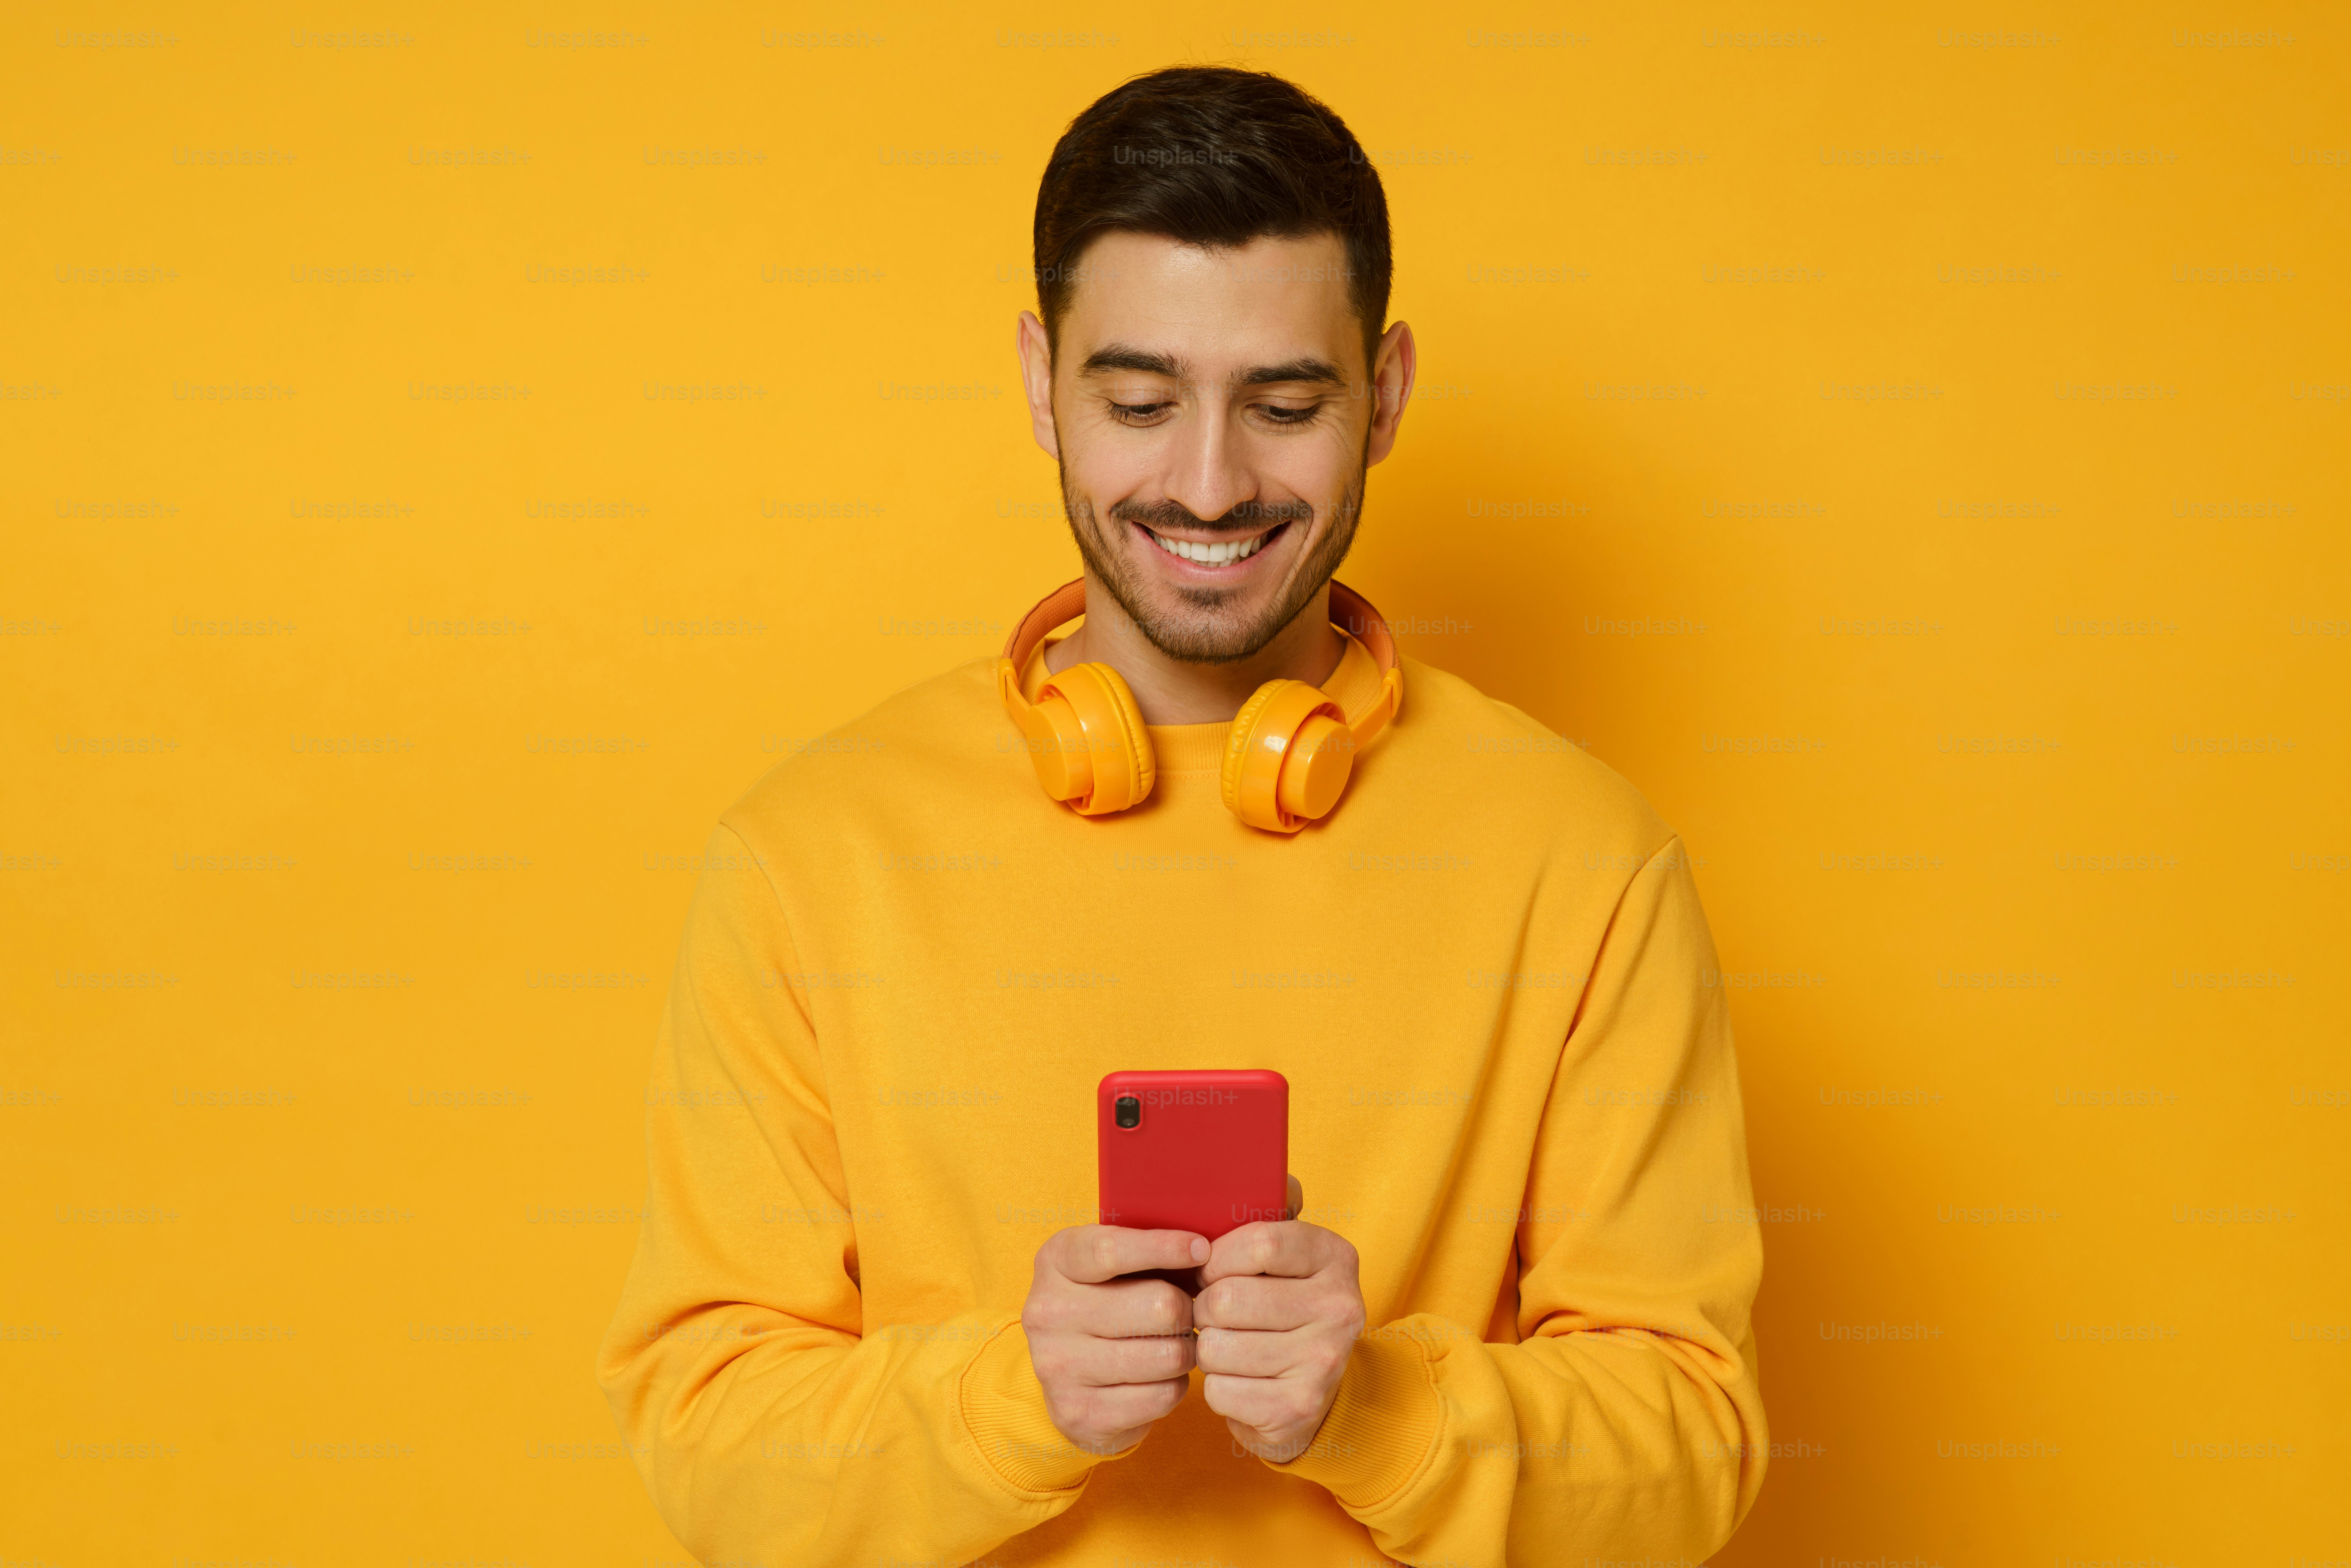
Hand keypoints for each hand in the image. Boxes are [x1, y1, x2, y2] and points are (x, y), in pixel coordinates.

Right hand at [1022, 1224, 1208, 1454]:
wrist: (1069, 1374)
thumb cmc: (1110, 1301)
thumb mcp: (1120, 1264)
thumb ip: (1155, 1249)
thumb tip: (1204, 1251)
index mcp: (1055, 1262)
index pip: (1112, 1250)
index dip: (1164, 1248)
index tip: (1202, 1249)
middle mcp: (1047, 1313)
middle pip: (1159, 1305)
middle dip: (1186, 1310)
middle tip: (1184, 1315)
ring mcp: (1057, 1367)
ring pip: (1168, 1356)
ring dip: (1185, 1351)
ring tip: (1173, 1345)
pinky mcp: (1079, 1413)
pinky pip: (1163, 1396)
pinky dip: (1175, 1386)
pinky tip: (1159, 1377)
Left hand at [1193, 1175, 1365, 1462]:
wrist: (1309, 1396)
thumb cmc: (1279, 1310)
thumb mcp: (1283, 1256)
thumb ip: (1269, 1210)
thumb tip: (1261, 1173)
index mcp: (1335, 1256)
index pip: (1259, 1241)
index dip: (1216, 1258)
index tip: (1210, 1269)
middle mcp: (1341, 1307)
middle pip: (1227, 1298)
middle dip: (1206, 1310)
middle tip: (1217, 1316)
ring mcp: (1325, 1360)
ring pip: (1216, 1347)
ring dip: (1208, 1351)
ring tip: (1229, 1348)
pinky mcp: (1299, 1408)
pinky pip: (1220, 1390)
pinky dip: (1218, 1388)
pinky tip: (1241, 1382)